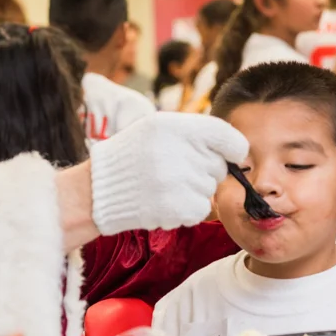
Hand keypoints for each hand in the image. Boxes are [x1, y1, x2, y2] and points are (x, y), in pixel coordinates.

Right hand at [88, 113, 248, 234]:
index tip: (230, 154)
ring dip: (193, 190)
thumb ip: (196, 132)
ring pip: (209, 189)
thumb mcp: (159, 127)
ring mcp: (178, 183)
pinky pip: (201, 209)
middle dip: (204, 170)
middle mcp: (179, 153)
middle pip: (219, 167)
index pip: (228, 138)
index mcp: (177, 128)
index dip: (234, 148)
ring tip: (164, 185)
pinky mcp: (177, 209)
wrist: (100, 188)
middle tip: (174, 169)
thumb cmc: (134, 154)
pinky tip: (165, 201)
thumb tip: (236, 148)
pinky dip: (188, 208)